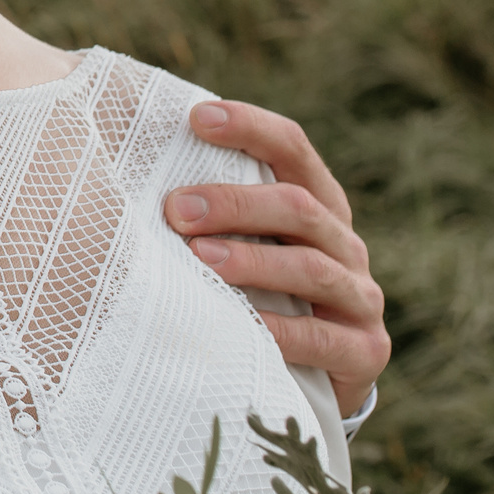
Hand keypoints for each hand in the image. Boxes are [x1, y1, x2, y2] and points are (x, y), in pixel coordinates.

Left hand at [163, 99, 389, 415]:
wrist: (309, 377)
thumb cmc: (257, 294)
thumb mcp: (243, 245)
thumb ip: (211, 211)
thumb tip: (129, 166)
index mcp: (316, 203)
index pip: (292, 148)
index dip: (250, 127)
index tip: (197, 117)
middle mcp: (343, 242)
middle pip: (297, 206)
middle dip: (235, 203)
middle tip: (176, 209)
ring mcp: (358, 296)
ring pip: (310, 267)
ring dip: (253, 261)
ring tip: (200, 258)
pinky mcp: (364, 351)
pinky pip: (320, 338)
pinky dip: (278, 330)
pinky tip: (240, 326)